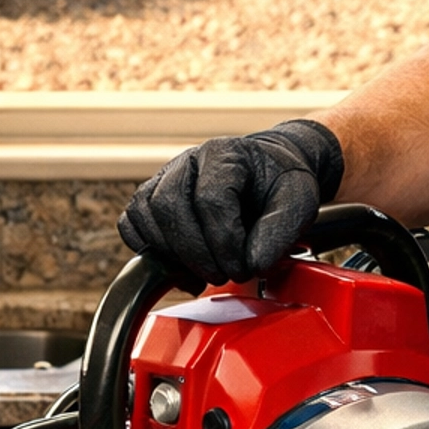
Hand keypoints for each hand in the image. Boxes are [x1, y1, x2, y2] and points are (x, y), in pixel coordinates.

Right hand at [118, 119, 343, 286]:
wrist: (267, 174)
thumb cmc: (280, 186)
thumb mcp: (299, 202)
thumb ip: (281, 231)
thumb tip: (252, 263)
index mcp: (224, 154)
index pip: (210, 199)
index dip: (224, 242)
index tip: (244, 266)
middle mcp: (187, 161)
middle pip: (168, 206)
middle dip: (196, 253)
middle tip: (225, 275)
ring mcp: (164, 178)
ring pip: (144, 215)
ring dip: (173, 255)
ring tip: (207, 274)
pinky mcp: (150, 199)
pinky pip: (130, 225)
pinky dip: (151, 252)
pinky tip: (183, 269)